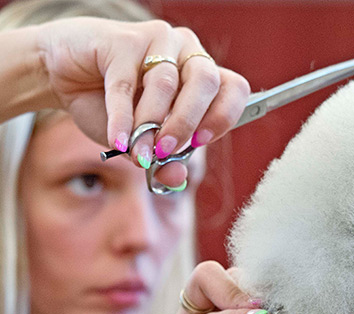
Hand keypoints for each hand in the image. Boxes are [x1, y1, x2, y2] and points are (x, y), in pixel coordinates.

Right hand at [37, 18, 249, 186]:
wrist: (64, 76)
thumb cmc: (113, 107)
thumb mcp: (142, 140)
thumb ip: (162, 161)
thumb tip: (177, 178)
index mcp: (202, 75)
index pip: (234, 88)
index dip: (225, 115)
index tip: (202, 141)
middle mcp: (187, 52)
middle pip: (205, 81)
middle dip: (186, 123)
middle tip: (166, 151)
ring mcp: (157, 40)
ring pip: (165, 84)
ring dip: (150, 125)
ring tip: (138, 152)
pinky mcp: (122, 38)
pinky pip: (126, 84)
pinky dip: (122, 119)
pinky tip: (118, 140)